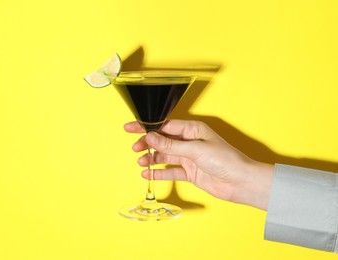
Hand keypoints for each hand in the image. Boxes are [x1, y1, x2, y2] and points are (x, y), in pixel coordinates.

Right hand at [124, 120, 273, 209]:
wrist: (240, 182)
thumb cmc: (226, 160)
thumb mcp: (195, 150)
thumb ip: (171, 146)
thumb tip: (151, 138)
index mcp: (193, 130)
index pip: (165, 126)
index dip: (148, 127)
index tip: (132, 128)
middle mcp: (189, 142)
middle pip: (163, 141)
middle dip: (147, 143)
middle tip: (134, 148)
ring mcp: (189, 157)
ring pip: (165, 155)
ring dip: (152, 158)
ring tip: (141, 162)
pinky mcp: (190, 172)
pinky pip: (171, 171)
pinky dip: (160, 173)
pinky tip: (149, 174)